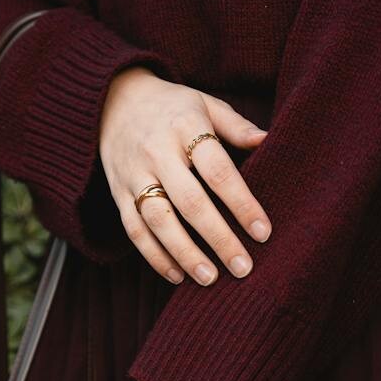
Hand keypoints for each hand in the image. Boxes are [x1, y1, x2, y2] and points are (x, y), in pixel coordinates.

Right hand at [98, 66, 272, 285]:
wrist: (111, 101)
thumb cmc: (172, 107)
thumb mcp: (205, 103)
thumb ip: (236, 126)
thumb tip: (268, 141)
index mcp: (185, 127)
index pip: (218, 171)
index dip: (241, 203)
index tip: (263, 233)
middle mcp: (157, 152)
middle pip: (190, 201)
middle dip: (218, 237)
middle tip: (243, 267)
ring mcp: (134, 174)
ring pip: (158, 220)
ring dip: (184, 253)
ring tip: (209, 278)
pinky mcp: (117, 193)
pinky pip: (134, 230)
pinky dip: (154, 256)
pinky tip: (177, 275)